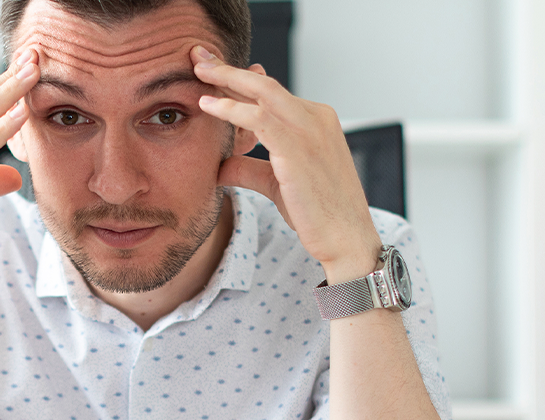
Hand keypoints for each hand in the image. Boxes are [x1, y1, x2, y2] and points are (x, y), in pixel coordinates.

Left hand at [191, 46, 379, 279]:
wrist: (346, 238)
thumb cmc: (319, 214)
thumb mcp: (277, 184)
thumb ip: (249, 169)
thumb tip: (220, 165)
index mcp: (316, 120)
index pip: (271, 94)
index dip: (239, 81)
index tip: (212, 73)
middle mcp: (316, 117)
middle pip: (264, 84)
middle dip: (228, 68)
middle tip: (199, 56)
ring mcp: (310, 129)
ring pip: (261, 92)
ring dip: (226, 78)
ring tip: (198, 69)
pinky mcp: (299, 148)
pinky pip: (259, 118)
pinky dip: (231, 109)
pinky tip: (208, 105)